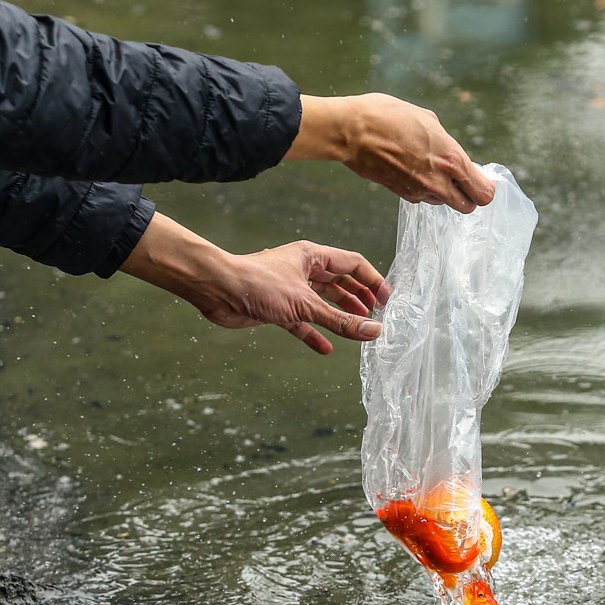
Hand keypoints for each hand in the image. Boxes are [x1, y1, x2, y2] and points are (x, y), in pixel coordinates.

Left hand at [201, 242, 390, 353]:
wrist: (217, 290)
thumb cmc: (258, 285)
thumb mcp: (306, 305)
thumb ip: (341, 321)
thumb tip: (373, 331)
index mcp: (312, 256)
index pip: (352, 264)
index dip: (372, 280)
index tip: (387, 299)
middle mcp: (302, 269)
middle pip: (339, 282)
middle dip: (358, 299)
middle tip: (375, 316)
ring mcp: (289, 288)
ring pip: (321, 302)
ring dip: (338, 316)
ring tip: (357, 330)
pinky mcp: (276, 307)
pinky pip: (301, 321)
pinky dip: (313, 333)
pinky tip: (324, 348)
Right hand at [287, 93, 497, 212]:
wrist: (350, 131)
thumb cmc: (387, 116)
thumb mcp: (426, 119)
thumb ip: (445, 141)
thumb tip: (449, 151)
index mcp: (452, 160)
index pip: (484, 193)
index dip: (484, 187)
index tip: (479, 178)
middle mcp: (439, 181)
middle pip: (468, 206)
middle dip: (467, 194)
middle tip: (459, 179)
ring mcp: (419, 191)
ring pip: (443, 202)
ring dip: (443, 191)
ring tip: (429, 167)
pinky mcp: (401, 194)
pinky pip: (422, 197)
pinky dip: (423, 188)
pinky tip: (411, 168)